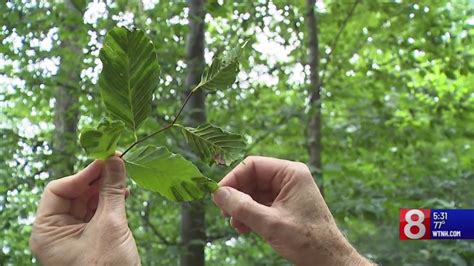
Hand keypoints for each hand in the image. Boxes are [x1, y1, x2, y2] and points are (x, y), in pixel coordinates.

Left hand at [30, 156, 139, 264]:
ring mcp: (73, 236)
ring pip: (87, 201)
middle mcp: (56, 232)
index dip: (83, 174)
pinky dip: (110, 202)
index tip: (106, 160)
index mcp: (47, 231)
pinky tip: (124, 195)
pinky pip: (97, 212)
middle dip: (97, 180)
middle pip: (74, 193)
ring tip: (124, 181)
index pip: (59, 189)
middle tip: (118, 163)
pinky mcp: (90, 238)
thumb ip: (112, 190)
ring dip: (106, 189)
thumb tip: (114, 160)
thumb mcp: (110, 225)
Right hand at [213, 156, 370, 265]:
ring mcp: (286, 192)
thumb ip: (242, 207)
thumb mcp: (270, 223)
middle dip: (236, 196)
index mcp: (291, 173)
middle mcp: (289, 179)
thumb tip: (218, 193)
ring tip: (236, 224)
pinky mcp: (284, 206)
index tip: (218, 195)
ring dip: (241, 208)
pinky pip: (259, 204)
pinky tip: (244, 228)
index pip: (253, 165)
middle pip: (251, 179)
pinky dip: (249, 214)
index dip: (233, 178)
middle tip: (224, 213)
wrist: (327, 261)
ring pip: (253, 193)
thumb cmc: (307, 240)